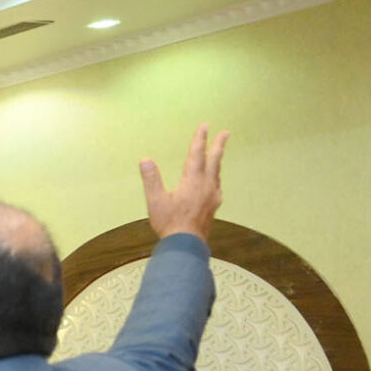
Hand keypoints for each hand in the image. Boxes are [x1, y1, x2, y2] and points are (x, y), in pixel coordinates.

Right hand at [140, 124, 227, 241]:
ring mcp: (212, 196)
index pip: (196, 155)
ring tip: (218, 154)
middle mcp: (206, 185)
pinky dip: (216, 177)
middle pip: (214, 160)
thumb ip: (151, 179)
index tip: (205, 126)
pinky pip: (217, 186)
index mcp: (192, 180)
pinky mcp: (213, 206)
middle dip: (218, 145)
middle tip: (226, 133)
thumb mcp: (155, 201)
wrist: (186, 244)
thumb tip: (145, 160)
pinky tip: (214, 183)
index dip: (200, 139)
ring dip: (218, 160)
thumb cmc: (169, 222)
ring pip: (217, 172)